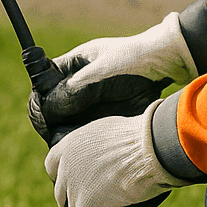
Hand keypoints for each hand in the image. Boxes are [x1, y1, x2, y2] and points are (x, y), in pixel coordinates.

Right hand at [28, 12, 195, 137]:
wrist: (167, 65)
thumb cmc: (133, 60)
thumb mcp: (100, 73)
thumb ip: (72, 91)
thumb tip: (46, 109)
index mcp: (72, 66)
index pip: (43, 86)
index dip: (40, 102)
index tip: (43, 118)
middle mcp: (78, 85)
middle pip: (53, 108)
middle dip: (51, 122)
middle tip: (55, 136)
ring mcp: (92, 102)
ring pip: (68, 123)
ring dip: (66, 134)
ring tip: (70, 144)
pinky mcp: (106, 117)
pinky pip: (87, 132)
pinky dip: (83, 140)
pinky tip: (86, 146)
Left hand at [44, 100, 186, 206]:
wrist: (151, 149)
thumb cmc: (146, 138)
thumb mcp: (117, 136)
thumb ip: (106, 151)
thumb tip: (118, 163)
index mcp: (69, 147)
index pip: (54, 167)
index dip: (67, 179)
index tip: (81, 186)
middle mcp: (65, 172)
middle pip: (65, 197)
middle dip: (79, 205)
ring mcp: (75, 198)